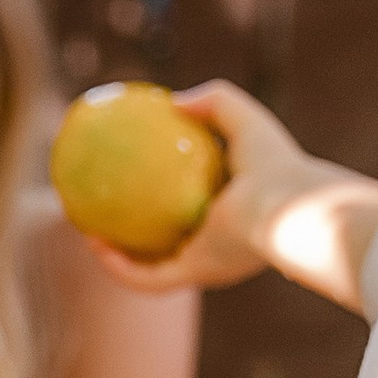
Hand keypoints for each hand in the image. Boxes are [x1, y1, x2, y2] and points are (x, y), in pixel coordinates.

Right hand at [87, 80, 377, 317]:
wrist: (288, 206)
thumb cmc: (274, 161)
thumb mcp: (243, 115)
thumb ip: (213, 101)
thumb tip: (175, 101)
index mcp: (236, 213)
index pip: (197, 209)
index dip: (166, 198)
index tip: (137, 180)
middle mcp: (222, 244)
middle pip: (172, 243)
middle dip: (137, 234)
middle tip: (106, 209)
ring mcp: (209, 264)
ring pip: (155, 270)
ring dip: (120, 259)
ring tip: (89, 233)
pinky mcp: (196, 275)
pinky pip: (148, 277)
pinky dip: (120, 267)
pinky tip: (94, 243)